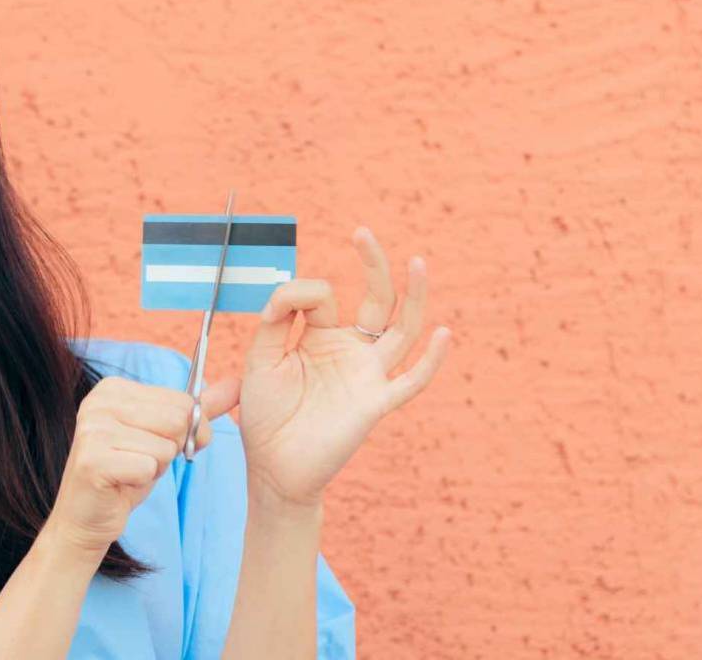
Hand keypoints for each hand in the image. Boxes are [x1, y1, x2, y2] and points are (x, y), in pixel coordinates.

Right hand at [43, 376, 217, 555]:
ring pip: (165, 447)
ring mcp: (93, 430)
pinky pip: (148, 468)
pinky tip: (122, 483)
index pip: (182, 401)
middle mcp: (99, 402)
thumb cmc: (127, 473)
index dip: (185, 431)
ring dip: (156, 467)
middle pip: (177, 420)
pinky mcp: (93, 460)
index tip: (157, 444)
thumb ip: (198, 410)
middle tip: (143, 461)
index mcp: (115, 388)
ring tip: (131, 471)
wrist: (87, 517)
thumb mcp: (164, 436)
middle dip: (171, 449)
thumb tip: (238, 384)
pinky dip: (142, 482)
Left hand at [201, 226, 451, 509]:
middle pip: (377, 300)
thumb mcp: (260, 359)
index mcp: (322, 338)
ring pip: (402, 330)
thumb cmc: (266, 416)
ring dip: (414, 297)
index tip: (276, 310)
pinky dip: (430, 361)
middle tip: (362, 233)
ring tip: (419, 262)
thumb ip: (276, 321)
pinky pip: (410, 381)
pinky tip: (442, 334)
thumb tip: (297, 291)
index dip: (299, 294)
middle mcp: (351, 351)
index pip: (324, 297)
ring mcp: (367, 376)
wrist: (272, 468)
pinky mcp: (374, 404)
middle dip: (374, 265)